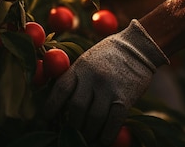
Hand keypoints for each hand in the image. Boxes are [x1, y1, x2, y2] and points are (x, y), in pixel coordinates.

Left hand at [44, 20, 168, 143]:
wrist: (139, 47)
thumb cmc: (110, 55)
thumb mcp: (88, 59)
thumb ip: (76, 78)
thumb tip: (61, 106)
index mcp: (80, 67)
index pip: (60, 91)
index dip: (50, 109)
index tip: (45, 121)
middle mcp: (92, 78)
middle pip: (76, 109)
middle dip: (72, 125)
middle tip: (71, 132)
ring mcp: (109, 88)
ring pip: (92, 119)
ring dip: (88, 133)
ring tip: (87, 138)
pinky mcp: (124, 98)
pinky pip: (112, 123)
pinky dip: (105, 136)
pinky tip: (102, 140)